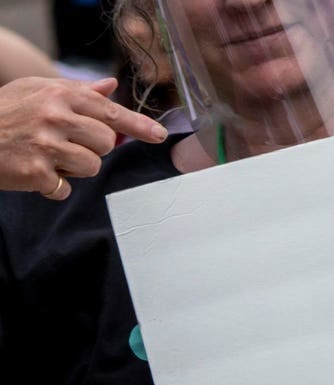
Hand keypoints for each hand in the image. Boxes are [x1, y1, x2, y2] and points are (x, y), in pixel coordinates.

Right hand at [0, 76, 166, 199]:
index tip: (159, 136)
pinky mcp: (36, 173)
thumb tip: (110, 88)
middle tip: (64, 142)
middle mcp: (55, 117)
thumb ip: (77, 92)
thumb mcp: (36, 91)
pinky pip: (66, 189)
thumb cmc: (5, 112)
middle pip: (107, 143)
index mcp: (59, 94)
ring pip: (92, 167)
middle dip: (93, 147)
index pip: (110, 112)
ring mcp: (46, 146)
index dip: (139, 126)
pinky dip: (53, 186)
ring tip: (48, 156)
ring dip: (75, 168)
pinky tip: (34, 172)